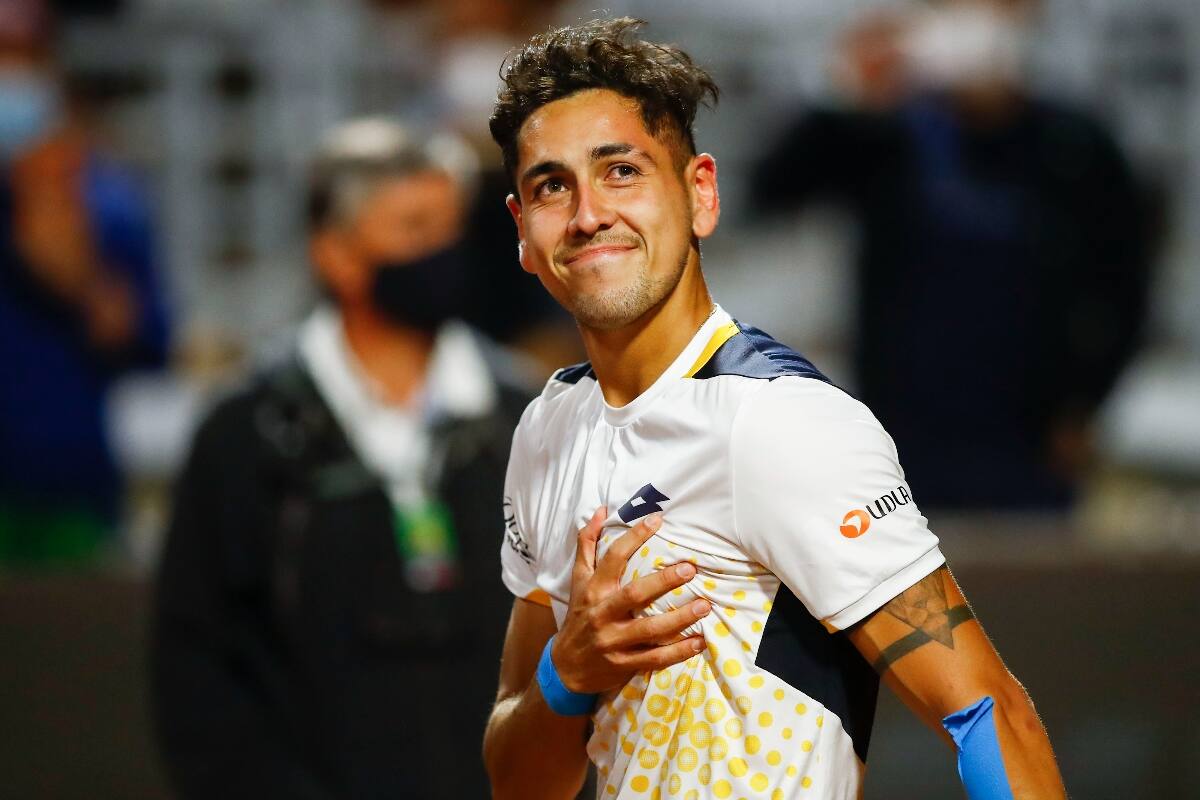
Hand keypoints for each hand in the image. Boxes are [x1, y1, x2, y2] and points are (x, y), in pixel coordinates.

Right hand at [550, 507, 709, 694]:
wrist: (566, 667)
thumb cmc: (579, 616)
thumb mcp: (578, 580)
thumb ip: (588, 544)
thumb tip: (602, 510)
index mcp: (593, 589)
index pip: (613, 558)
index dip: (634, 537)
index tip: (657, 520)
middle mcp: (602, 613)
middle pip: (635, 594)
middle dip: (664, 581)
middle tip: (690, 569)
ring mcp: (613, 641)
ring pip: (649, 629)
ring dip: (679, 618)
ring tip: (704, 606)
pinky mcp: (623, 664)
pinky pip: (654, 658)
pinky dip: (678, 652)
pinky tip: (699, 642)